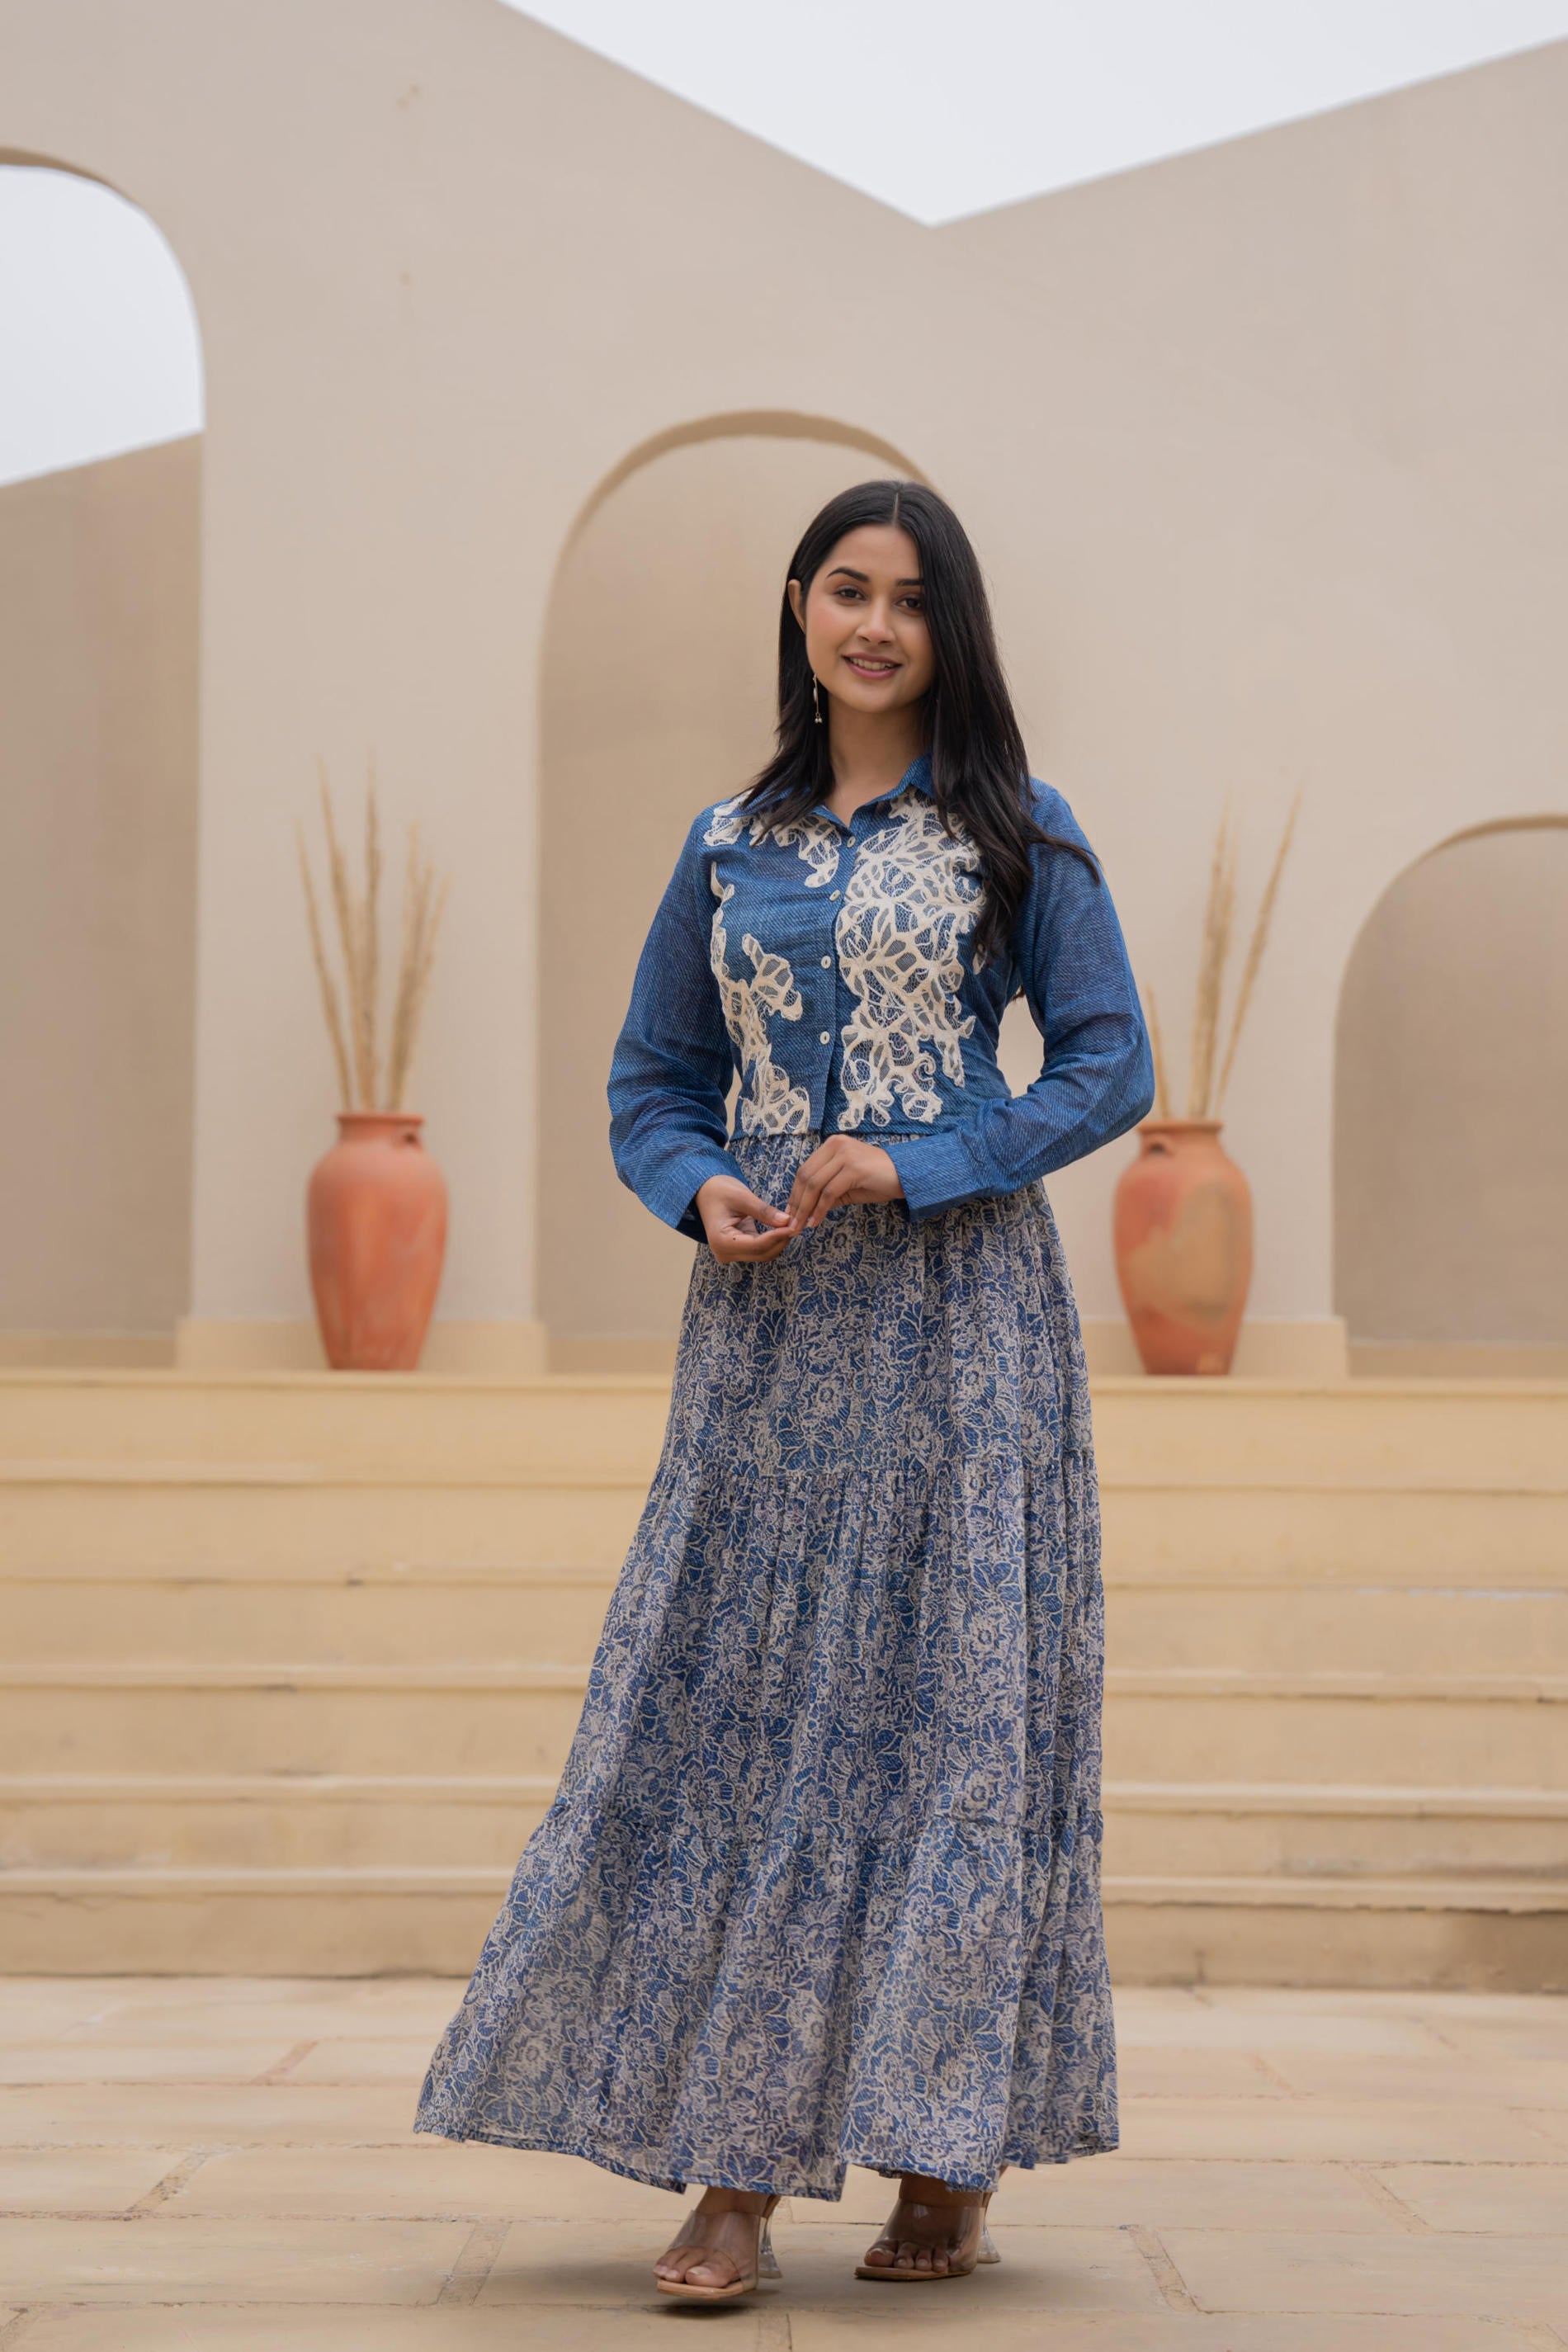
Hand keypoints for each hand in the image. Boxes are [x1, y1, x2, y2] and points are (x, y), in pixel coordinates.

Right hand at [696, 1174, 796, 1262]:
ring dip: (779, 1241)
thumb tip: (787, 1221)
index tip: (794, 1226)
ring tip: (792, 1224)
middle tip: (797, 1223)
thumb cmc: (719, 1190)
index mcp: (721, 1241)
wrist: (705, 1191)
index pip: (757, 1244)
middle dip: (781, 1240)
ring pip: (764, 1253)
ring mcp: (731, 1253)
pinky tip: (783, 1227)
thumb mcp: (742, 1197)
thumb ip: (764, 1211)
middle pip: (762, 1253)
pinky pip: (760, 1249)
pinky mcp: (738, 1250)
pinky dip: (773, 1239)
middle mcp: (724, 1252)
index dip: (778, 1236)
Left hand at [785, 1136, 903, 1229]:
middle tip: (792, 1224)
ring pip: (814, 1184)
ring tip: (801, 1226)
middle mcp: (835, 1145)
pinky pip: (829, 1192)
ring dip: (805, 1209)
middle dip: (796, 1203)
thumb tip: (804, 1210)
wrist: (908, 1176)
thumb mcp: (846, 1185)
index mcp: (831, 1146)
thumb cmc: (878, 1181)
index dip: (795, 1194)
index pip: (804, 1170)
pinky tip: (816, 1221)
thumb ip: (825, 1192)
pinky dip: (820, 1209)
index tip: (790, 1214)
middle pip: (805, 1176)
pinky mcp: (853, 1168)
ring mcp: (845, 1155)